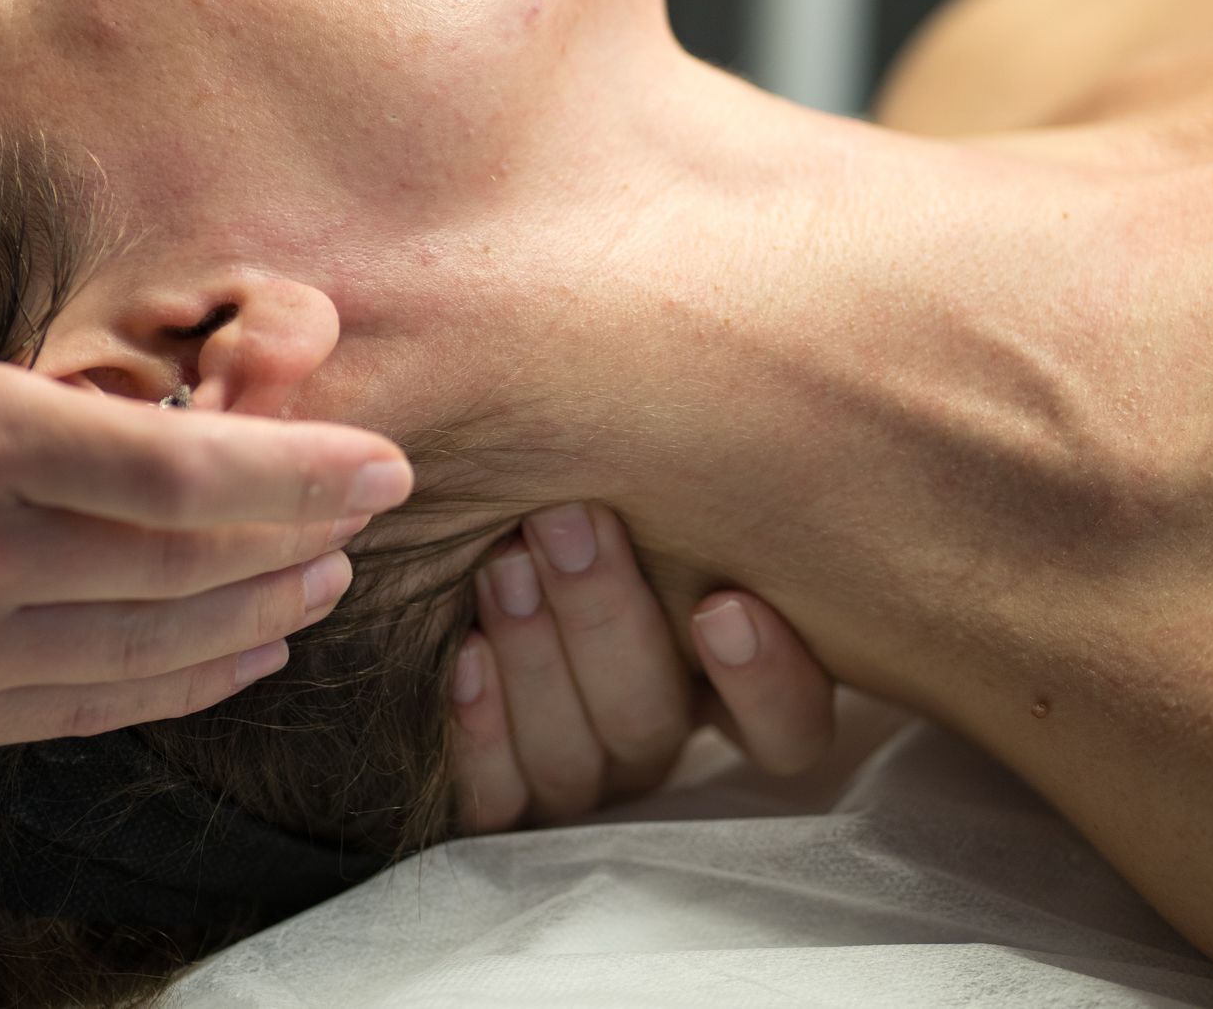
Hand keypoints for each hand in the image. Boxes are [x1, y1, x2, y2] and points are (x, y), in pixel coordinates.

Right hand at [0, 0, 411, 773]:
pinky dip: (178, 685)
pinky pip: (86, 712)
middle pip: (185, 567)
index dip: (290, 472)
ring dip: (255, 615)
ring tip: (322, 578)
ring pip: (150, 652)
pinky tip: (228, 656)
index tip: (379, 457)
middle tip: (375, 502)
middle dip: (297, 537)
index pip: (164, 471)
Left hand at [449, 502, 834, 829]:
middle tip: (565, 519)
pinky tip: (463, 655)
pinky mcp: (491, 795)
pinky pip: (495, 797)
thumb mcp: (620, 485)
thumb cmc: (549, 493)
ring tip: (502, 566)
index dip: (767, 685)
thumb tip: (717, 416)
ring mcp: (567, 777)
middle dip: (606, 620)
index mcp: (709, 680)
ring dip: (537, 658)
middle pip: (651, 727)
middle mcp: (643, 738)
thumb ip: (663, 482)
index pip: (785, 731)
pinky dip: (480, 728)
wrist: (427, 545)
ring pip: (573, 763)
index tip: (722, 604)